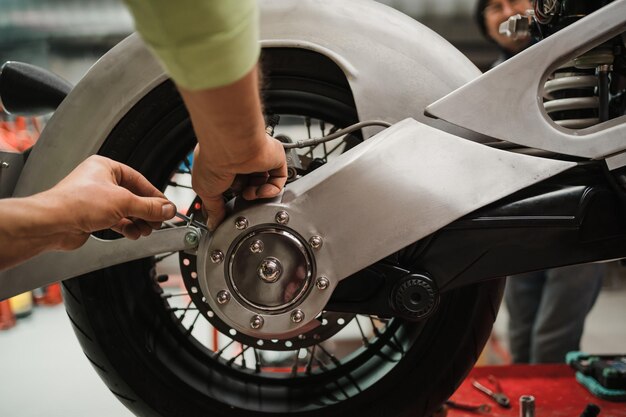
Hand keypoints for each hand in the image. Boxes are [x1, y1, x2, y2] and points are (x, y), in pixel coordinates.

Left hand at [0, 155, 175, 269]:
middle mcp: (100, 181)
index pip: (139, 180)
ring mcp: (96, 200)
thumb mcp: (123, 202)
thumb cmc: (76, 203)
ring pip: (126, 210)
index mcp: (106, 167)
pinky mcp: (92, 216)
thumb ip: (149, 207)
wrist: (53, 223)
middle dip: (146, 211)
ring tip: (146, 228)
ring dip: (138, 221)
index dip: (154, 195)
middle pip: (133, 196)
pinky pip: (116, 221)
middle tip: (158, 220)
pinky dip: (127, 227)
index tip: (166, 207)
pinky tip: (133, 233)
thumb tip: (167, 209)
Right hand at [192, 133, 287, 229]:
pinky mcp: (274, 158)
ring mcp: (258, 158)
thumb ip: (212, 209)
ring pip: (264, 184)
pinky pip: (278, 180)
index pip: (231, 183)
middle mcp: (241, 158)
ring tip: (249, 193)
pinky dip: (272, 190)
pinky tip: (261, 191)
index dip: (231, 196)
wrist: (232, 147)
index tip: (229, 207)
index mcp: (223, 161)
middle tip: (238, 197)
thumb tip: (213, 223)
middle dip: (244, 195)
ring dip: (257, 194)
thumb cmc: (214, 159)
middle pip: (249, 185)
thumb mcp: (205, 190)